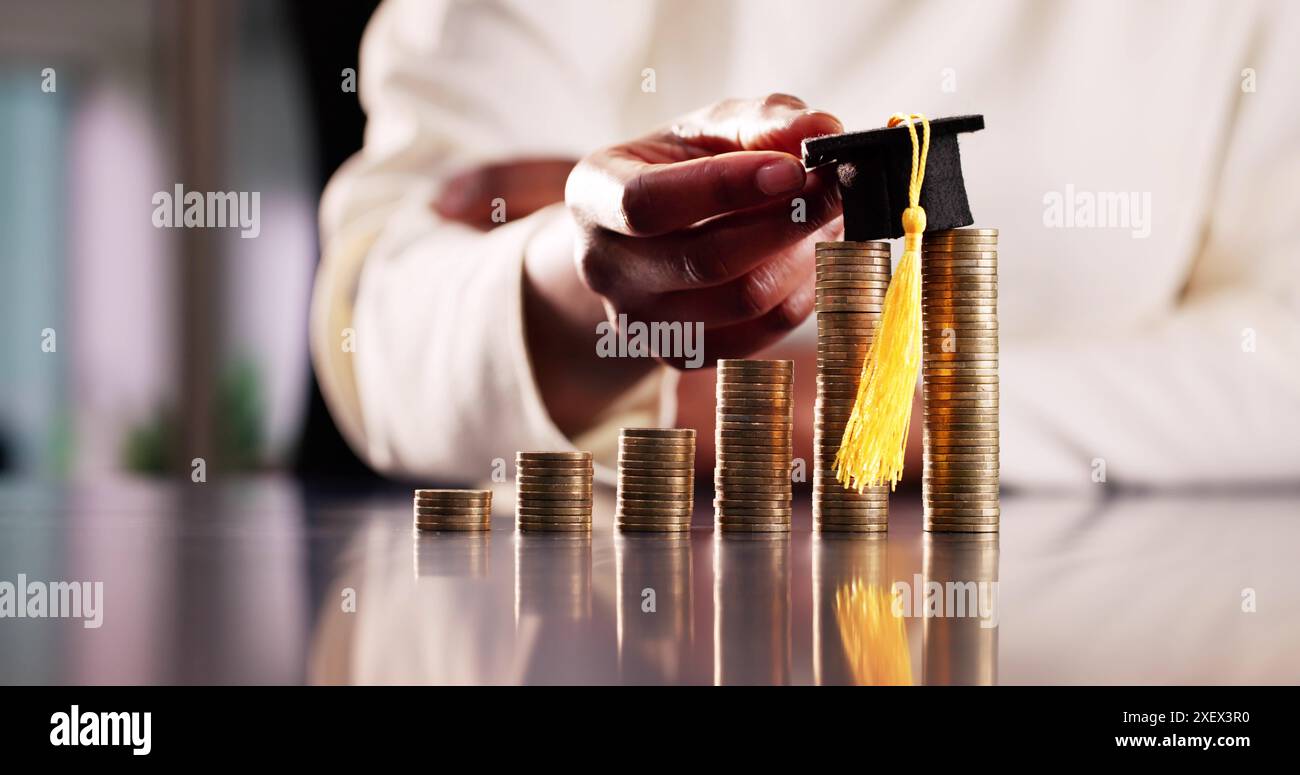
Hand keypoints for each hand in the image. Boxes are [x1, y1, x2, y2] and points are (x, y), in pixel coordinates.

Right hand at [562, 94, 843, 366]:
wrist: (647, 235)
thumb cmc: (681, 168)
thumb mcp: (710, 129)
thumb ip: (764, 120)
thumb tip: (822, 127)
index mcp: (593, 195)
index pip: (647, 203)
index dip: (725, 187)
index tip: (795, 168)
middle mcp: (602, 267)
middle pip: (706, 260)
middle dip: (786, 221)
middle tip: (838, 188)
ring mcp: (639, 321)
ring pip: (743, 300)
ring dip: (803, 256)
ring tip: (826, 218)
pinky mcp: (680, 354)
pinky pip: (761, 333)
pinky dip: (802, 293)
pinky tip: (811, 257)